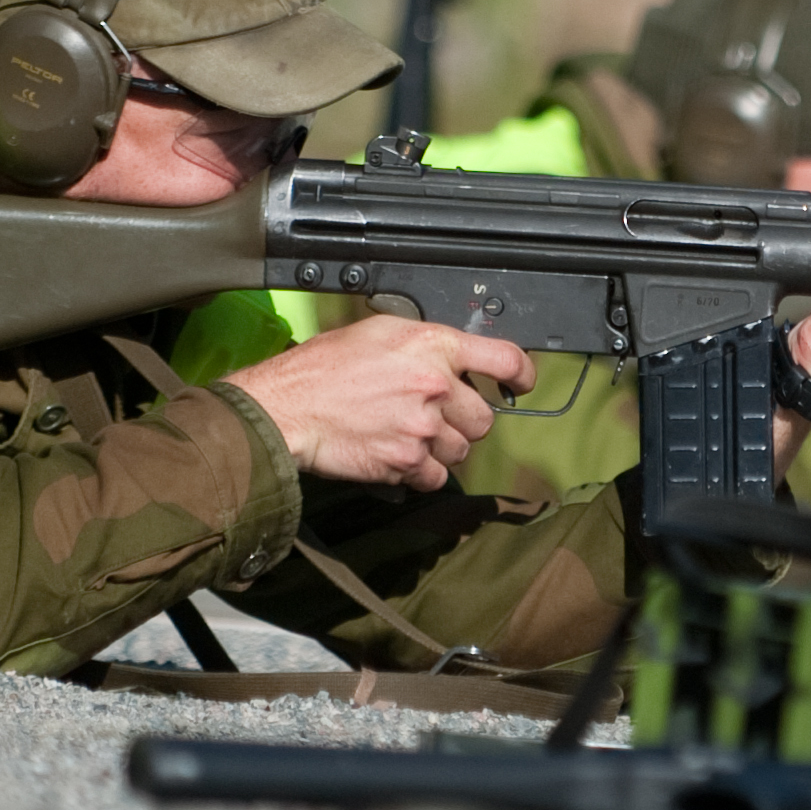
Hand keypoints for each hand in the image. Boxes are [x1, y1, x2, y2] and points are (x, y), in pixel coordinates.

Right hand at [231, 317, 536, 490]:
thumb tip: (452, 357)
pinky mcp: (407, 462)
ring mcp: (423, 427)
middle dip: (464, 421)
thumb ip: (423, 345)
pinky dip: (422, 472)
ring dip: (442, 448)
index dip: (522, 374)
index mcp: (433, 346)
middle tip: (436, 417)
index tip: (521, 384)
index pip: (504, 358)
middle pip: (484, 418)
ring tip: (408, 435)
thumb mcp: (378, 333)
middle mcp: (435, 386)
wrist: (288, 407)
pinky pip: (437, 477)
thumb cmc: (322, 368)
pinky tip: (399, 456)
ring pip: (462, 450)